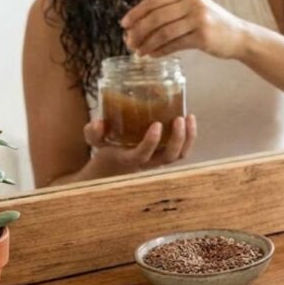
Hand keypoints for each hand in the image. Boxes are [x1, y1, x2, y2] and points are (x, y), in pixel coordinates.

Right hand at [82, 115, 196, 176]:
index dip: (151, 142)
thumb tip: (98, 123)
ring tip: (188, 117)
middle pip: (169, 157)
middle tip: (179, 119)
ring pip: (179, 155)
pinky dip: (190, 137)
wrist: (114, 167)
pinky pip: (183, 151)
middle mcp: (148, 162)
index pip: (143, 154)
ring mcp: (160, 160)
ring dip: (188, 138)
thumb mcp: (95, 141)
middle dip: (177, 139)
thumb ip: (93, 132)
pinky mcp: (167, 154)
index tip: (156, 124)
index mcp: (130, 159)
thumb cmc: (107, 150)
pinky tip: (190, 119)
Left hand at [121, 0, 248, 58]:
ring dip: (148, 43)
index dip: (137, 12)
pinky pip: (175, 44)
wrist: (239, 36)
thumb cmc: (212, 24)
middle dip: (139, 30)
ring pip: (164, 32)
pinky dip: (160, 51)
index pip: (155, 0)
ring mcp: (199, 19)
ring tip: (138, 51)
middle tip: (129, 41)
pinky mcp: (203, 36)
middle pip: (157, 16)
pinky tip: (152, 55)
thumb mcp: (193, 9)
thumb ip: (170, 12)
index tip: (124, 23)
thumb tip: (138, 25)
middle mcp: (193, 3)